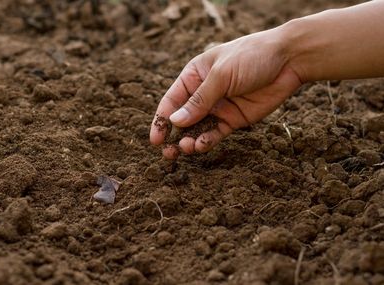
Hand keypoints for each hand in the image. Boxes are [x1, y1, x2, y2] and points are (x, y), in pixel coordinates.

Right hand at [150, 28, 301, 158]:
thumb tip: (175, 121)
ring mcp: (219, 108)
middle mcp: (203, 94)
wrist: (288, 60)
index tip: (155, 139)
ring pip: (198, 129)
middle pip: (182, 119)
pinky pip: (216, 133)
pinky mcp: (234, 119)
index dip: (161, 120)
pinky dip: (207, 141)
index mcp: (194, 76)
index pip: (171, 101)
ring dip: (189, 141)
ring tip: (185, 149)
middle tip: (167, 153)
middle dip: (173, 136)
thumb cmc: (250, 57)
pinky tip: (201, 145)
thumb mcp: (221, 75)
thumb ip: (199, 100)